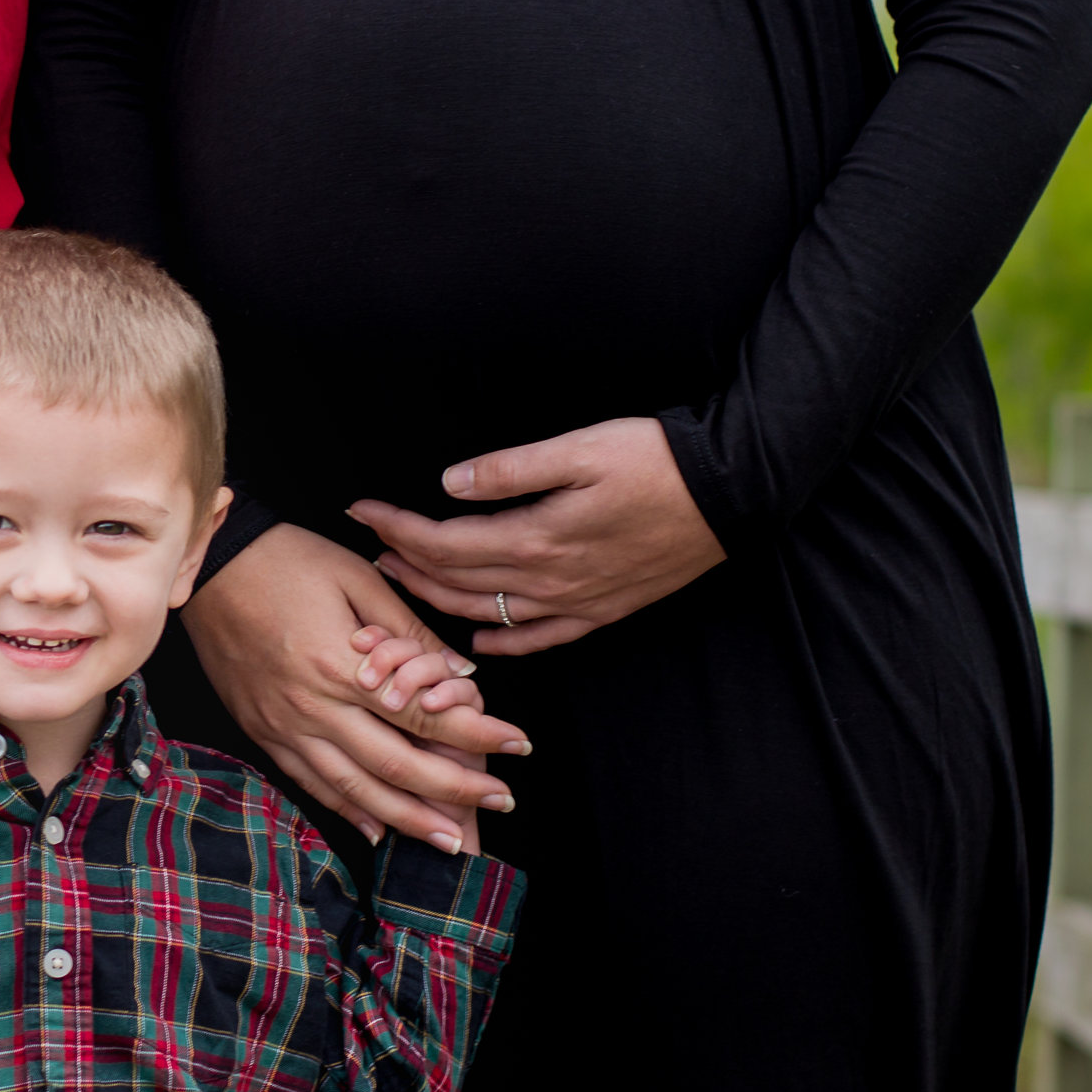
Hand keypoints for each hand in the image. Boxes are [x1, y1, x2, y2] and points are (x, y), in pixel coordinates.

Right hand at [180, 524, 530, 852]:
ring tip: (449, 838)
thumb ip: (409, 631)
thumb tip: (459, 671)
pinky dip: (348, 811)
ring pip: (356, 788)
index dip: (477, 733)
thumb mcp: (357, 579)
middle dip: (455, 790)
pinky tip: (378, 830)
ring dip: (407, 818)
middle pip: (397, 765)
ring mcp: (286, 726)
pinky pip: (311, 783)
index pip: (425, 714)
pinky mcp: (263, 733)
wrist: (205, 566)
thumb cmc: (285, 559)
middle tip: (500, 801)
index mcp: (343, 665)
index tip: (518, 743)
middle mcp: (315, 706)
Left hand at [349, 417, 724, 656]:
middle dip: (407, 562)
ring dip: (439, 599)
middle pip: (457, 581)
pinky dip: (504, 641)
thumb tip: (449, 485)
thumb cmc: (655, 461)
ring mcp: (576, 601)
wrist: (731, 493)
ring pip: (488, 613)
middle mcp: (549, 580)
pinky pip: (541, 637)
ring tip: (405, 579)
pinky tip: (480, 640)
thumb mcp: (578, 449)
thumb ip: (509, 471)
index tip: (361, 511)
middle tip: (372, 545)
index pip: (444, 543)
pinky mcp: (603, 609)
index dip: (397, 529)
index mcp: (536, 538)